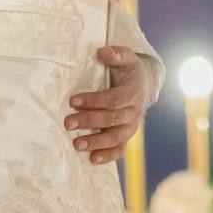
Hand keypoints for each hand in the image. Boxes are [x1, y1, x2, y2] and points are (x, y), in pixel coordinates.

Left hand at [63, 44, 145, 164]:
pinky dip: (108, 156)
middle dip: (89, 121)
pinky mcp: (126, 136)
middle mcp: (134, 112)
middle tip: (68, 123)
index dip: (94, 101)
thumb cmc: (129, 71)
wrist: (144, 85)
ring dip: (96, 142)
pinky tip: (92, 159)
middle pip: (112, 119)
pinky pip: (120, 149)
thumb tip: (102, 52)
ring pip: (116, 137)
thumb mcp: (127, 58)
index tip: (73, 101)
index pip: (113, 99)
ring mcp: (131, 126)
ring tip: (77, 144)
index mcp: (133, 93)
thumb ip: (117, 54)